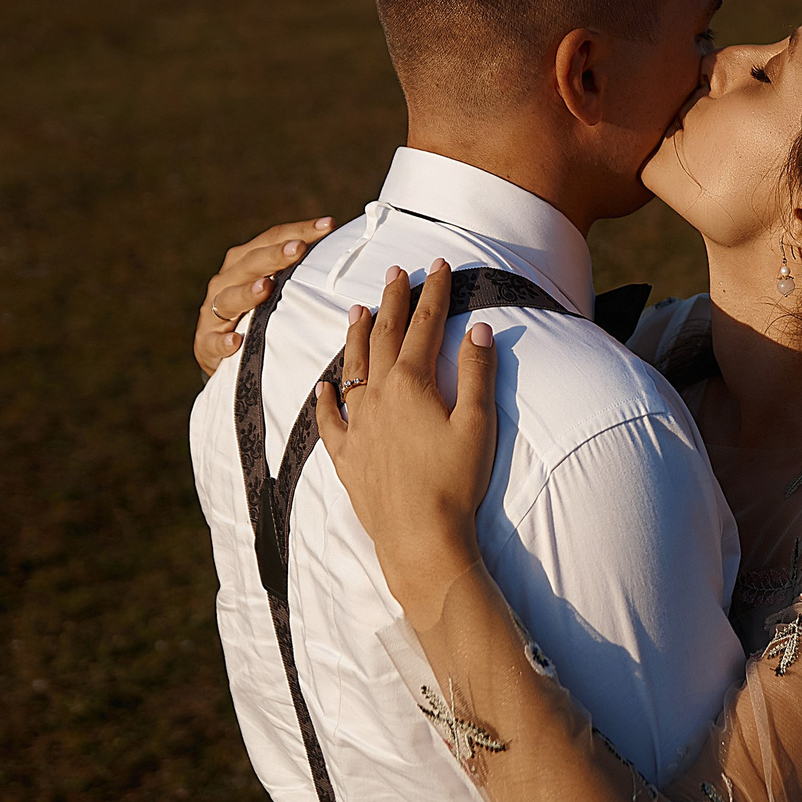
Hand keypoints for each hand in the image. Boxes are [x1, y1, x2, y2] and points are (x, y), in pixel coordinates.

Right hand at [193, 216, 332, 375]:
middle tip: (299, 248)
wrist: (218, 347)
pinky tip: (235, 341)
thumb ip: (296, 270)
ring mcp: (214, 311)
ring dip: (247, 293)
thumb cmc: (255, 309)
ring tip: (266, 287)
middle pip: (250, 263)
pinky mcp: (206, 342)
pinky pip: (213, 342)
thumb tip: (340, 251)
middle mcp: (227, 280)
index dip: (300, 231)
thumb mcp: (272, 286)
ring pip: (229, 299)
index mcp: (245, 261)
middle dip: (274, 255)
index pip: (272, 238)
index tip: (329, 225)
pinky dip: (223, 341)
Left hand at [313, 260, 500, 612]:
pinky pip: (329, 420)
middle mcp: (377, 397)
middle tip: (395, 271)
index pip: (424, 326)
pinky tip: (322, 387)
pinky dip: (325, 400)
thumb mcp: (477, 423)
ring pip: (352, 368)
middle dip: (392, 300)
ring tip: (357, 310)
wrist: (419, 536)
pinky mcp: (346, 456)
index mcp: (411, 384)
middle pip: (384, 336)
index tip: (439, 265)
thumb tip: (479, 330)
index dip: (433, 293)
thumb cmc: (455, 481)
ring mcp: (357, 426)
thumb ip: (476, 373)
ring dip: (357, 336)